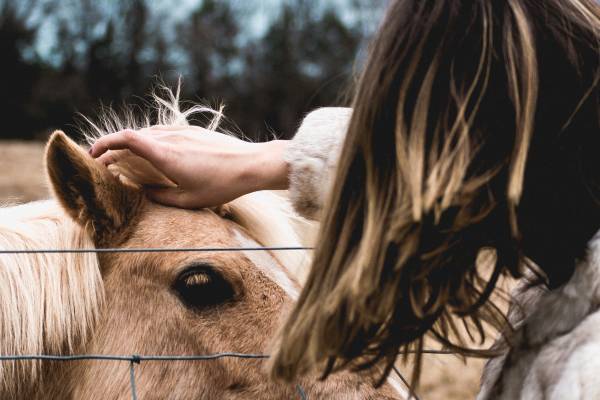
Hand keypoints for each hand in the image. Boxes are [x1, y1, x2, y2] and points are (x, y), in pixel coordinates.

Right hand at [89, 126, 289, 207]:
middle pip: (133, 137)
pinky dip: (151, 142)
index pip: (126, 139)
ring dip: (133, 145)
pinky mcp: (195, 131)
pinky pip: (165, 133)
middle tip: (105, 164)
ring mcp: (184, 132)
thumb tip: (143, 193)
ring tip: (127, 161)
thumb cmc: (222, 186)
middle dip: (114, 149)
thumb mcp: (189, 200)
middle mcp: (171, 138)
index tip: (93, 155)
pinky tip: (155, 155)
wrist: (252, 165)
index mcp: (166, 155)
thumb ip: (161, 198)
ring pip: (149, 133)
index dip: (104, 143)